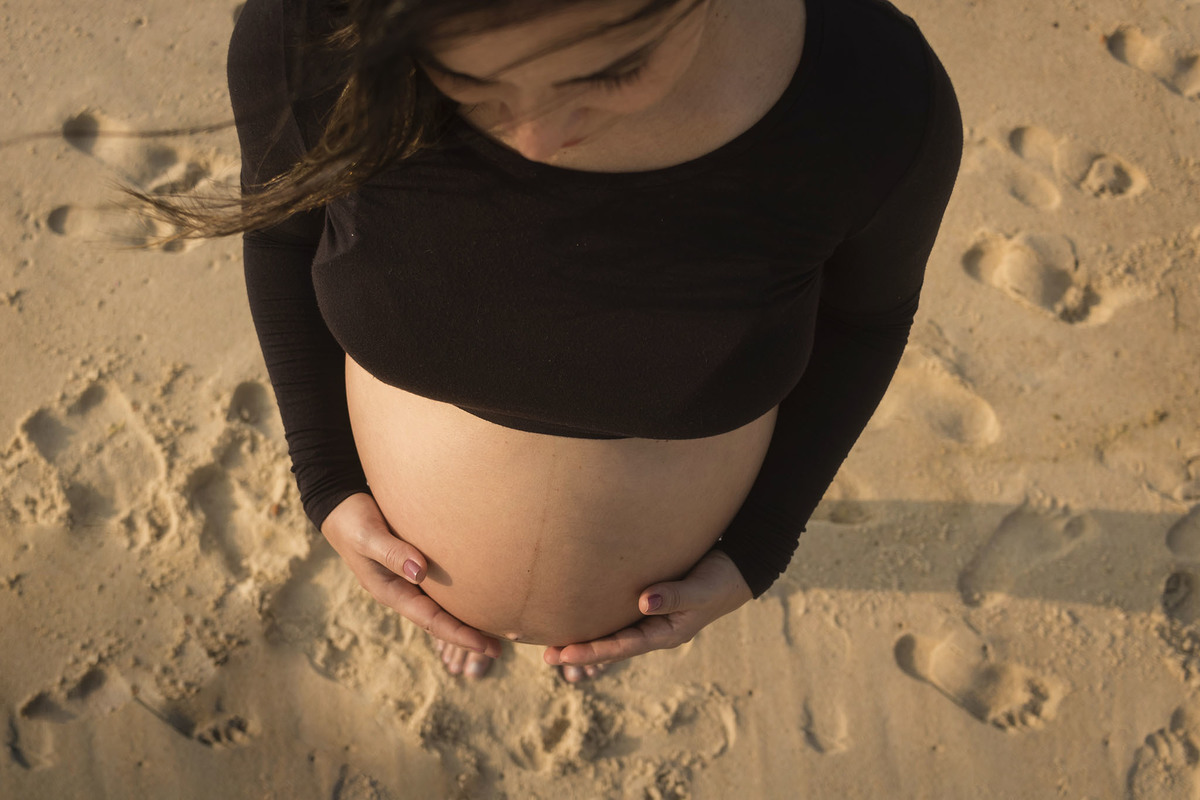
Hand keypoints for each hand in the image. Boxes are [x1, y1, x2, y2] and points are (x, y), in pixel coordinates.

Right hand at [321, 493, 501, 658]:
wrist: (342, 506)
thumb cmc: (353, 521)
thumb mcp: (367, 536)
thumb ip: (392, 552)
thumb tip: (420, 572)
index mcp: (391, 592)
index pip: (431, 621)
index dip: (458, 634)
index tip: (484, 644)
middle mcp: (405, 590)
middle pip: (442, 620)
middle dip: (470, 635)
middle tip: (503, 646)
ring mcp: (412, 579)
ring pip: (444, 605)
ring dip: (470, 617)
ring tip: (499, 626)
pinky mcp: (418, 563)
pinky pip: (444, 585)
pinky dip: (464, 592)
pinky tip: (483, 592)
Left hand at [542, 548, 752, 668]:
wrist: (737, 567)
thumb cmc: (720, 578)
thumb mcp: (701, 589)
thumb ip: (674, 595)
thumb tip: (644, 602)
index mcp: (665, 633)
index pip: (621, 647)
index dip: (591, 651)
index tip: (563, 654)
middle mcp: (653, 628)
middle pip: (611, 645)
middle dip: (580, 650)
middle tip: (546, 655)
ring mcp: (650, 616)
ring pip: (612, 630)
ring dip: (586, 635)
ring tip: (554, 639)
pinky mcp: (648, 599)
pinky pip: (618, 612)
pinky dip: (598, 615)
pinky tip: (579, 610)